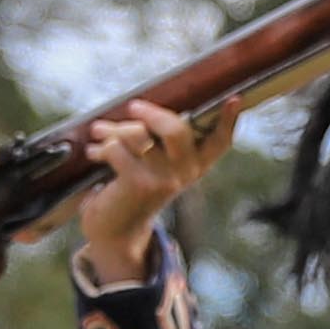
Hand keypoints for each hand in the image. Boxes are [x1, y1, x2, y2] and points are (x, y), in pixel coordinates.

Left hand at [68, 99, 228, 274]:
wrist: (117, 229)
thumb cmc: (134, 186)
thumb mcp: (156, 164)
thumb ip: (159, 140)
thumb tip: (142, 107)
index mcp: (195, 165)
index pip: (220, 142)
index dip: (228, 120)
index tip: (234, 99)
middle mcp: (185, 173)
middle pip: (177, 130)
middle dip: (152, 114)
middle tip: (133, 106)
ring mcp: (164, 180)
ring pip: (138, 136)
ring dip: (113, 130)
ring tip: (99, 131)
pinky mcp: (139, 184)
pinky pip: (117, 149)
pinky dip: (101, 148)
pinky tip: (95, 154)